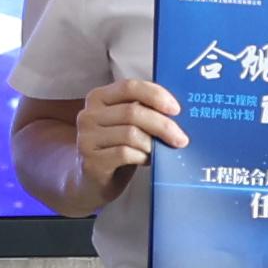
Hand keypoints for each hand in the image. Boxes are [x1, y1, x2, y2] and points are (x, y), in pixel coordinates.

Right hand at [67, 74, 184, 202]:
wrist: (91, 180)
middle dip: (163, 125)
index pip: (129, 87)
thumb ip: (142, 111)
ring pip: (131, 134)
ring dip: (152, 144)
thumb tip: (175, 111)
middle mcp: (88, 115)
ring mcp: (86, 138)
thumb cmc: (115, 148)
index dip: (155, 95)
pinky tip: (146, 161)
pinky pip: (124, 153)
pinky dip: (142, 157)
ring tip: (160, 152)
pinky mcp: (90, 160)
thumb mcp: (126, 124)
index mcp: (98, 98)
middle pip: (133, 112)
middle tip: (181, 139)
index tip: (176, 110)